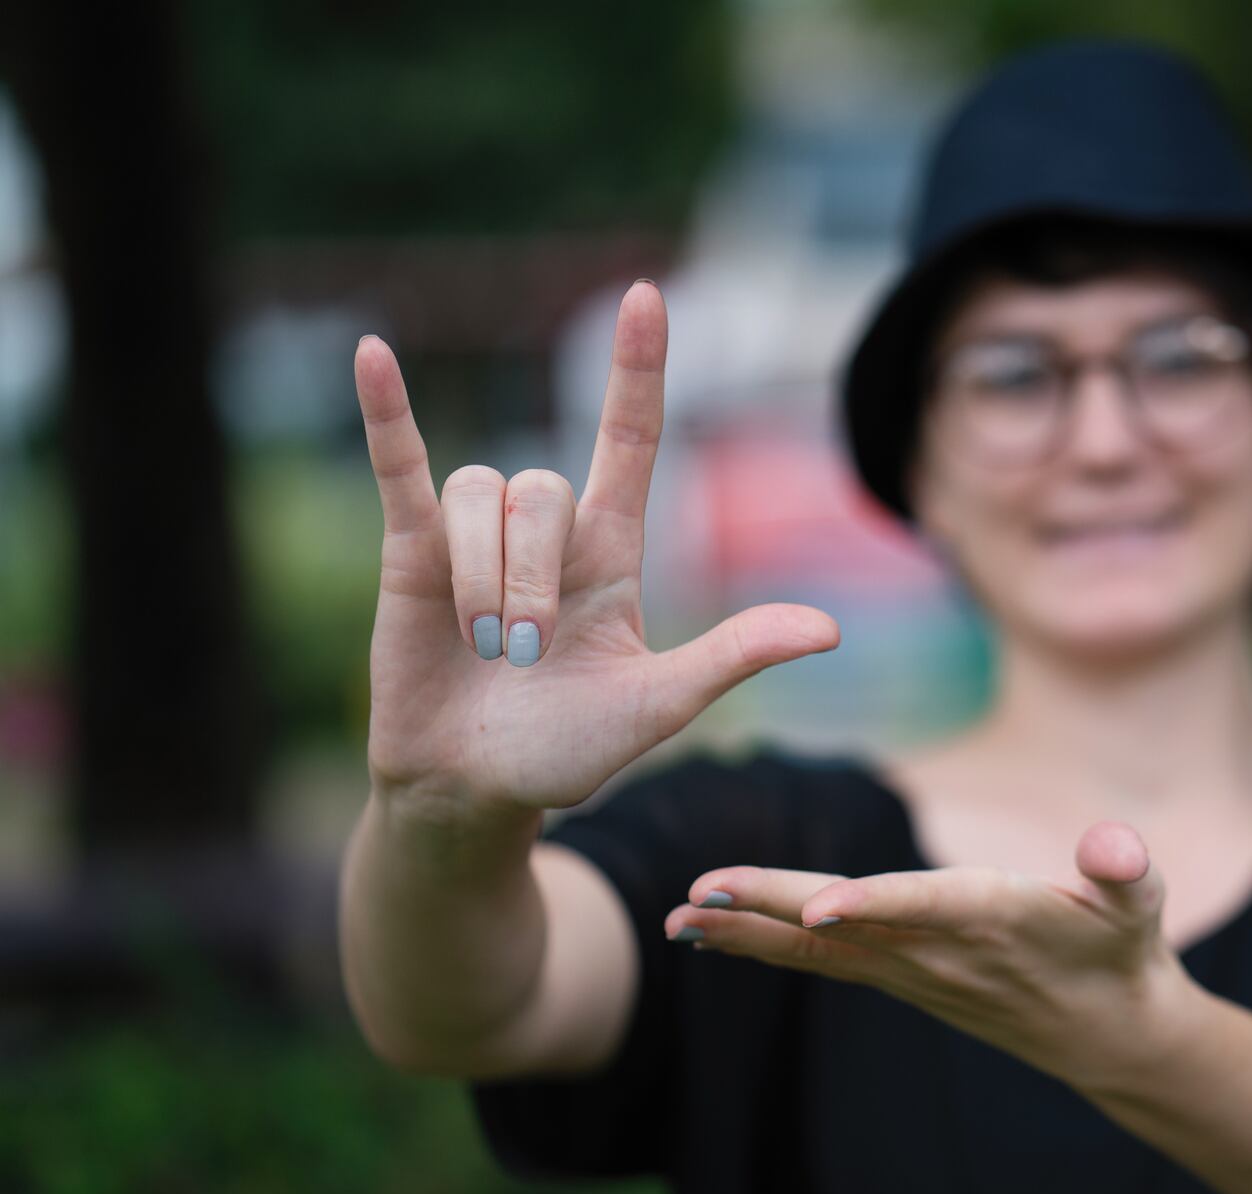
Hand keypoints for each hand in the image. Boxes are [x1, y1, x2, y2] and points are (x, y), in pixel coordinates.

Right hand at [351, 281, 838, 822]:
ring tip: (483, 646)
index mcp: (612, 552)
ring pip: (480, 492)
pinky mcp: (410, 553)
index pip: (629, 437)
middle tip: (524, 656)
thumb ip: (733, 656)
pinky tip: (372, 354)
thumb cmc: (569, 751)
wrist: (475, 791)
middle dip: (531, 576)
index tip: (646, 295)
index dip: (637, 369)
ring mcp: (475, 538)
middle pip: (541, 489)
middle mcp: (547, 532)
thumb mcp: (660, 705)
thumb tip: (830, 632)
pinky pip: (401, 466)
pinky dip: (386, 412)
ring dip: (482, 575)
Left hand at [660, 821, 1204, 1089]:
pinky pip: (821, 963)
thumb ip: (1127, 872)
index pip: (928, 906)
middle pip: (846, 925)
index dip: (876, 905)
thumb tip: (1116, 846)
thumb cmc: (1126, 951)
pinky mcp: (900, 978)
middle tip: (700, 894)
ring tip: (675, 920)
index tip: (818, 909)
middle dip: (772, 908)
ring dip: (746, 933)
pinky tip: (709, 934)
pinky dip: (763, 947)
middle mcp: (942, 949)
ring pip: (819, 948)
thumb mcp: (1142, 907)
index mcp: (999, 917)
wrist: (1111, 1037)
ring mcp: (914, 971)